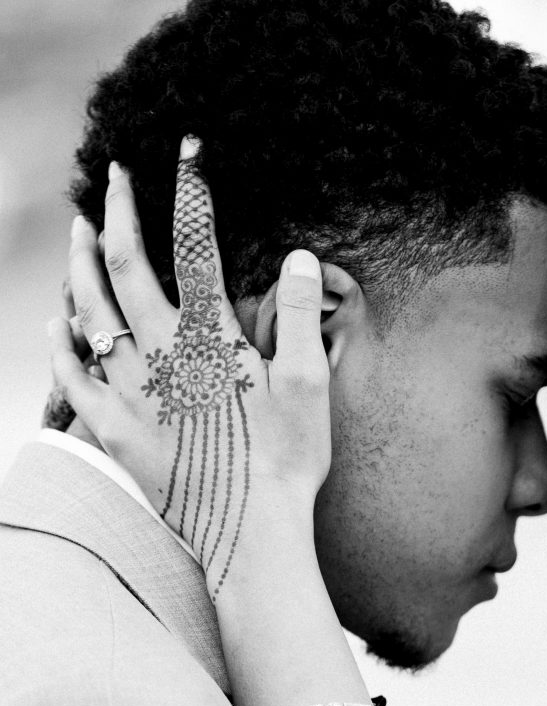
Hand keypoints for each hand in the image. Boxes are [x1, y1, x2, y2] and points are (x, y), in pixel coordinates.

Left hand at [49, 137, 330, 596]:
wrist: (251, 533)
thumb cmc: (289, 462)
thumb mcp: (309, 386)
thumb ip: (298, 316)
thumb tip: (298, 255)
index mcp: (210, 337)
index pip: (196, 246)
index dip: (190, 193)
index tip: (186, 152)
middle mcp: (158, 354)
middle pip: (124, 266)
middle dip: (117, 213)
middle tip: (114, 176)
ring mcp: (128, 391)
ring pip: (88, 310)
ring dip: (80, 263)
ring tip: (80, 230)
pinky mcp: (113, 428)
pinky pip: (71, 374)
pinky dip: (61, 340)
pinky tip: (57, 320)